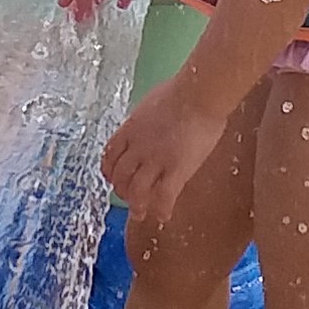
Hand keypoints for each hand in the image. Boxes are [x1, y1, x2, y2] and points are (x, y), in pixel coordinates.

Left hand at [101, 75, 223, 252]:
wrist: (199, 94)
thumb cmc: (182, 91)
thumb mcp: (151, 103)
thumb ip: (146, 120)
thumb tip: (149, 123)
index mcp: (130, 129)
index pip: (110, 155)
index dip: (109, 170)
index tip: (113, 177)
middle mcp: (138, 148)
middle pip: (120, 176)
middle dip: (121, 190)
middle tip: (128, 197)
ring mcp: (156, 160)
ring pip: (137, 191)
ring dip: (137, 205)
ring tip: (140, 214)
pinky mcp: (176, 170)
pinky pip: (164, 197)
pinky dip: (161, 210)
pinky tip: (164, 216)